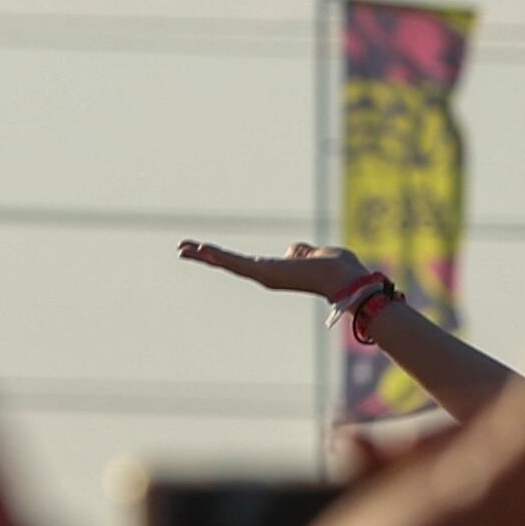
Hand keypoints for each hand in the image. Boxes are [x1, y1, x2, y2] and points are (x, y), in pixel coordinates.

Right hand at [177, 239, 376, 301]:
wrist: (343, 277)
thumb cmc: (334, 268)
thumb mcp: (312, 255)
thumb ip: (301, 252)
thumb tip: (294, 252)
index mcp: (274, 271)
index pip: (241, 263)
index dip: (222, 257)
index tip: (204, 250)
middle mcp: (265, 276)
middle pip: (228, 264)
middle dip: (205, 256)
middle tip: (181, 249)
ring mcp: (263, 275)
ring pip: (227, 263)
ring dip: (204, 254)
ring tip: (182, 248)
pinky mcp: (265, 271)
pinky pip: (236, 261)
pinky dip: (218, 256)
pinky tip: (200, 250)